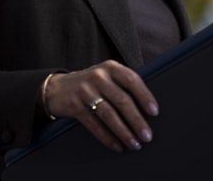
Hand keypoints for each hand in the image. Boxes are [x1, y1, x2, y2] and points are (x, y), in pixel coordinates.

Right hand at [43, 60, 158, 152]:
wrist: (57, 88)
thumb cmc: (91, 85)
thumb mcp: (106, 77)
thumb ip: (123, 86)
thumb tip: (147, 110)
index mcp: (110, 67)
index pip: (132, 80)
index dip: (145, 96)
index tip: (154, 112)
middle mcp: (98, 76)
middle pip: (122, 100)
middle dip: (137, 120)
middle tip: (147, 136)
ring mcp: (85, 90)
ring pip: (109, 114)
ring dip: (124, 132)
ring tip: (134, 144)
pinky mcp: (74, 105)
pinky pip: (94, 124)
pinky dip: (107, 137)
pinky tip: (117, 145)